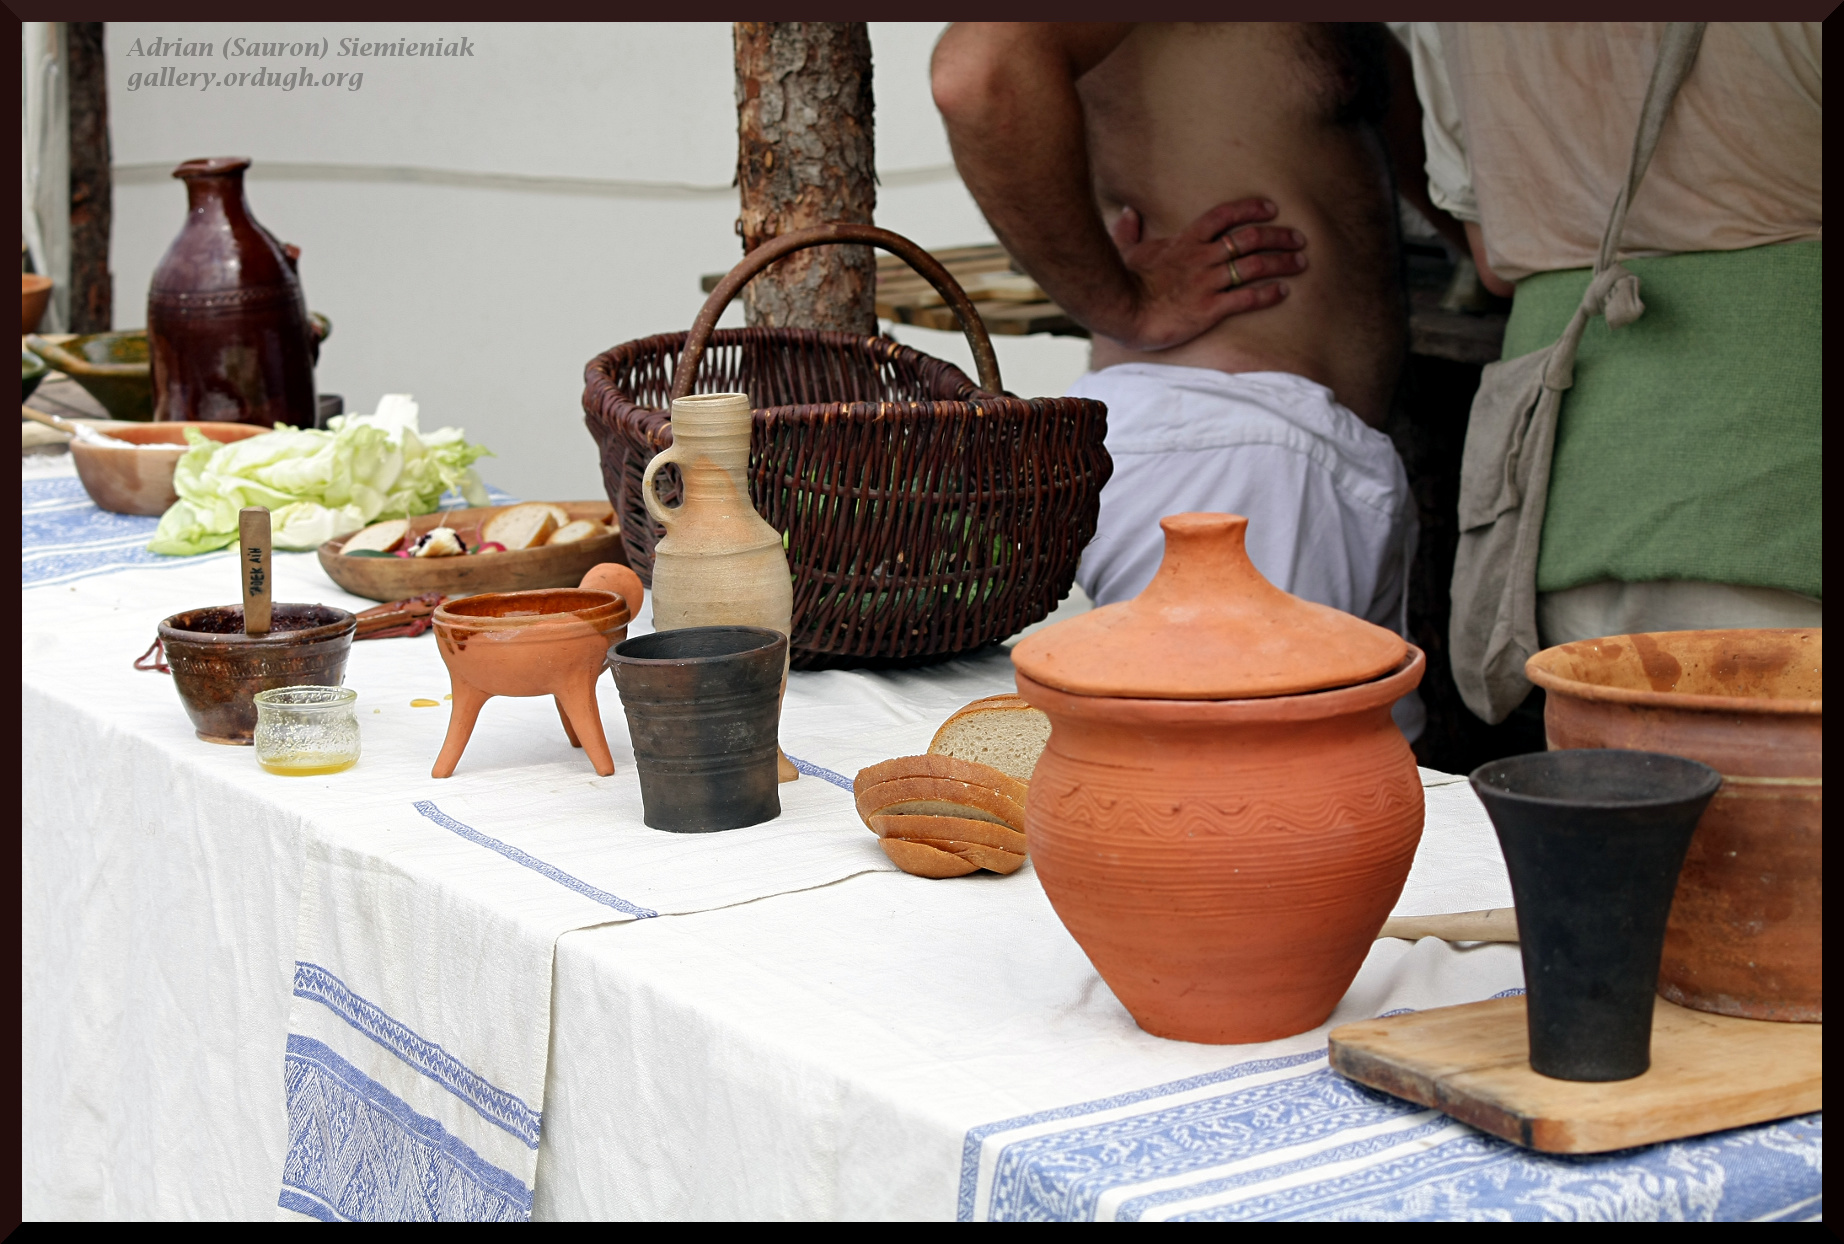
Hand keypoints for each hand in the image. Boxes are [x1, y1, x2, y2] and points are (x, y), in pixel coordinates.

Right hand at [1102, 198, 1306, 350]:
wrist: (1121, 310)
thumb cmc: (1122, 282)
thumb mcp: (1125, 251)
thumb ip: (1128, 230)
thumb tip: (1128, 212)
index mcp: (1185, 241)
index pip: (1224, 216)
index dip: (1251, 209)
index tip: (1271, 209)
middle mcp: (1202, 257)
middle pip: (1249, 238)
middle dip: (1278, 236)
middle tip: (1297, 238)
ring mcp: (1207, 282)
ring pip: (1254, 265)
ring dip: (1281, 262)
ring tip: (1301, 262)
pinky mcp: (1210, 309)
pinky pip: (1246, 298)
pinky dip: (1268, 294)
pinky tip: (1283, 292)